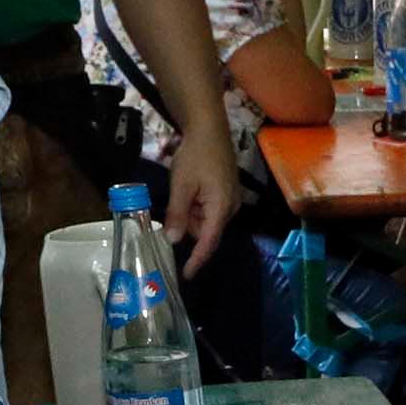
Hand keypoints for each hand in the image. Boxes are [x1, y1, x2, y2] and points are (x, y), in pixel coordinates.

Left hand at [166, 131, 243, 272]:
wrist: (209, 129)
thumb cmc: (195, 155)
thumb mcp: (181, 185)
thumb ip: (178, 214)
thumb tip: (173, 240)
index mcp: (221, 208)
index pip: (208, 242)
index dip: (197, 260)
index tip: (186, 275)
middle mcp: (231, 208)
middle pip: (206, 231)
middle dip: (189, 226)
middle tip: (174, 205)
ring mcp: (231, 201)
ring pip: (207, 221)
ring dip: (191, 214)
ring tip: (182, 190)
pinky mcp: (227, 194)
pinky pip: (210, 210)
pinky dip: (197, 206)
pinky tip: (189, 189)